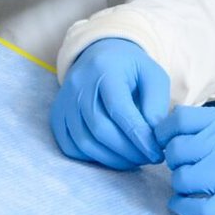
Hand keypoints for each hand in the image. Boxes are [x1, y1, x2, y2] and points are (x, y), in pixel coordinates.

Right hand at [52, 39, 170, 169]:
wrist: (99, 56)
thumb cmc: (130, 68)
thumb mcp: (153, 75)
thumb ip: (156, 104)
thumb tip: (153, 137)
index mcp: (104, 69)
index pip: (119, 110)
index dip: (139, 137)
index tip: (156, 154)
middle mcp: (78, 84)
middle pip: (100, 129)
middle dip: (128, 151)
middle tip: (148, 158)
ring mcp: (64, 101)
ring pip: (84, 142)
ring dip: (113, 159)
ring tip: (134, 159)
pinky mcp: (57, 116)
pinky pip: (71, 147)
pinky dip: (93, 157)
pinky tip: (112, 154)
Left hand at [154, 105, 214, 214]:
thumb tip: (196, 135)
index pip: (181, 120)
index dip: (168, 134)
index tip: (172, 145)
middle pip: (176, 151)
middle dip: (175, 163)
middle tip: (187, 171)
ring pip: (182, 179)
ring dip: (181, 186)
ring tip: (193, 191)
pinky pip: (194, 207)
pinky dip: (183, 209)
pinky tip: (187, 208)